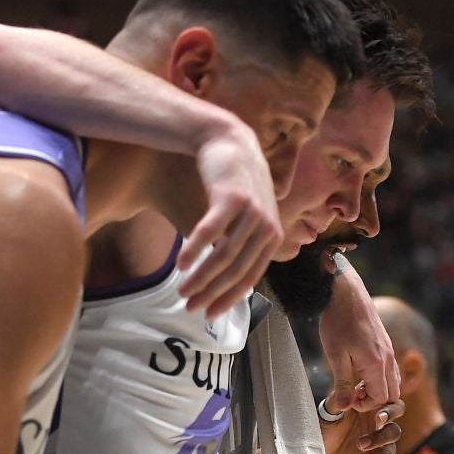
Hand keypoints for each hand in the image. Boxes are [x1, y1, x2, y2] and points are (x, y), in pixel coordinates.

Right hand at [179, 121, 281, 322]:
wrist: (228, 140)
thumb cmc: (231, 185)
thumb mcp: (242, 219)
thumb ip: (238, 247)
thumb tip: (224, 284)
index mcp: (273, 236)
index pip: (250, 277)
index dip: (228, 298)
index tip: (208, 314)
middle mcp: (268, 227)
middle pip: (236, 271)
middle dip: (211, 293)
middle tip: (190, 307)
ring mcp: (252, 212)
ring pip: (223, 256)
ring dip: (201, 277)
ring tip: (182, 290)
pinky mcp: (233, 198)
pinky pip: (211, 232)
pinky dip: (195, 250)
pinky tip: (180, 264)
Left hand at [319, 269, 400, 412]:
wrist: (344, 292)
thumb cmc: (337, 323)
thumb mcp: (335, 356)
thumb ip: (342, 384)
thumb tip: (344, 408)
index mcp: (377, 364)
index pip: (381, 399)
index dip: (364, 405)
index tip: (347, 398)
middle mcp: (388, 358)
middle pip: (393, 393)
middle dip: (374, 400)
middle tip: (352, 392)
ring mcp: (389, 350)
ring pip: (393, 380)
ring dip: (377, 388)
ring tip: (355, 382)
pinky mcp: (385, 343)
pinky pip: (390, 368)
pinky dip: (379, 376)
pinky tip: (359, 368)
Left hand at [320, 388, 402, 453]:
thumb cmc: (324, 432)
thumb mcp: (327, 415)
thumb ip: (337, 401)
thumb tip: (348, 391)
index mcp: (367, 404)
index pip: (383, 392)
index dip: (378, 394)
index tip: (363, 398)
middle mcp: (377, 418)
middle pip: (398, 408)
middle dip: (390, 412)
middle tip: (378, 419)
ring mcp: (380, 437)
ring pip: (394, 432)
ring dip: (379, 438)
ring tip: (360, 444)